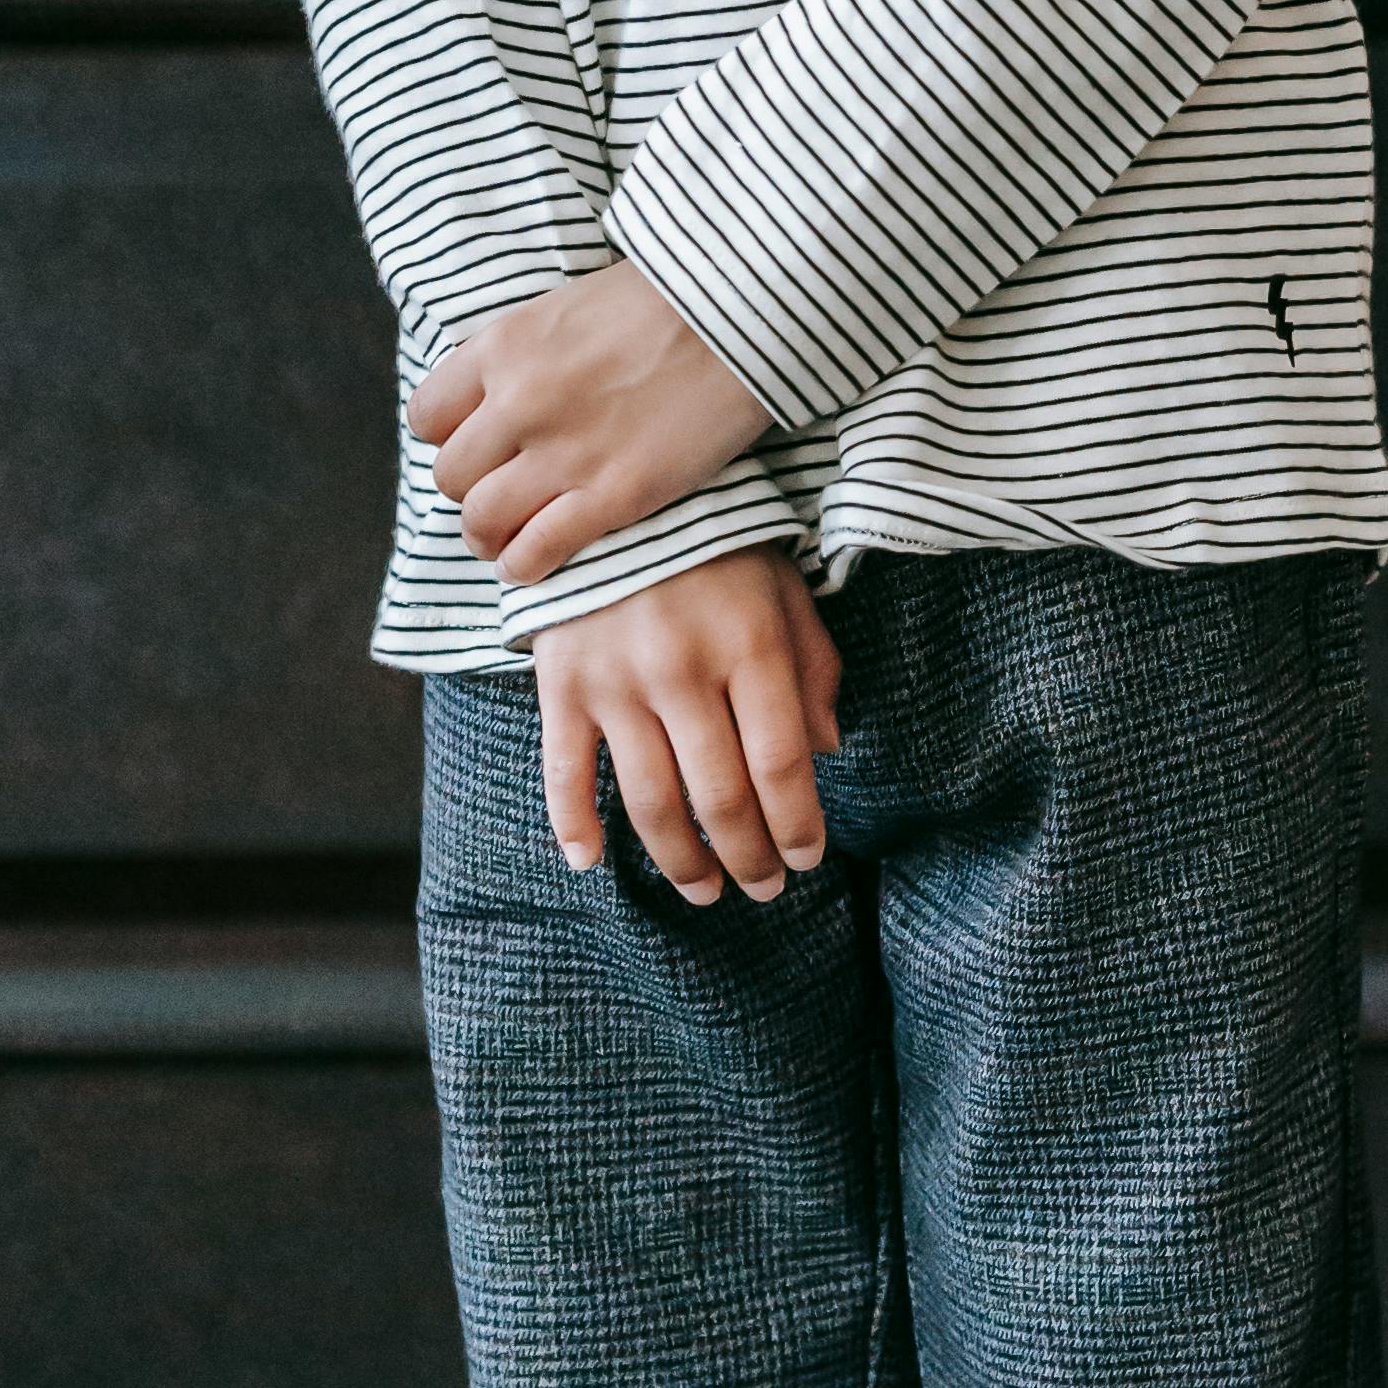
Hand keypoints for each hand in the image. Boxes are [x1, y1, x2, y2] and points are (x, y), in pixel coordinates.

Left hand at [411, 263, 770, 587]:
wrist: (746, 311)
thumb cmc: (669, 298)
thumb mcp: (571, 303)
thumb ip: (526, 351)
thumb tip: (501, 392)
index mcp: (504, 345)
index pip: (427, 414)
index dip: (448, 436)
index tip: (476, 442)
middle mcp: (519, 402)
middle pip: (451, 474)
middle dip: (470, 487)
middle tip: (498, 488)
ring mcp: (564, 454)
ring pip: (481, 520)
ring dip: (487, 535)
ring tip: (503, 538)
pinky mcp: (612, 497)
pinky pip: (534, 552)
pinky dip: (523, 564)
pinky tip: (533, 560)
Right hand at [532, 549, 843, 904]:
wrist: (617, 497)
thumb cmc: (719, 549)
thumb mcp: (784, 590)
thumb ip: (813, 666)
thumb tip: (826, 750)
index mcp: (748, 644)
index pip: (781, 761)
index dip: (797, 823)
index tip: (806, 860)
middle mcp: (682, 670)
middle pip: (718, 794)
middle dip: (747, 856)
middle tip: (763, 889)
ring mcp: (616, 682)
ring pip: (650, 800)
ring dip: (680, 860)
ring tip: (705, 890)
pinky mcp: (562, 685)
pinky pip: (564, 772)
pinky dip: (574, 825)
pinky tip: (591, 863)